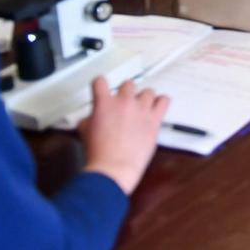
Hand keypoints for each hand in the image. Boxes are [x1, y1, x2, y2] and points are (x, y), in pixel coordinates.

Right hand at [80, 76, 168, 194]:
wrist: (113, 168)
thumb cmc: (98, 154)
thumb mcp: (85, 132)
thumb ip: (88, 120)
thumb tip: (90, 119)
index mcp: (104, 103)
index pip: (100, 82)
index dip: (100, 84)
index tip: (102, 87)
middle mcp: (124, 102)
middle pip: (128, 84)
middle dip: (125, 92)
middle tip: (124, 103)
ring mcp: (141, 109)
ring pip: (148, 91)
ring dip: (144, 98)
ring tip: (141, 108)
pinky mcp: (154, 119)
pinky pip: (164, 100)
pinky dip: (161, 102)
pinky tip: (157, 108)